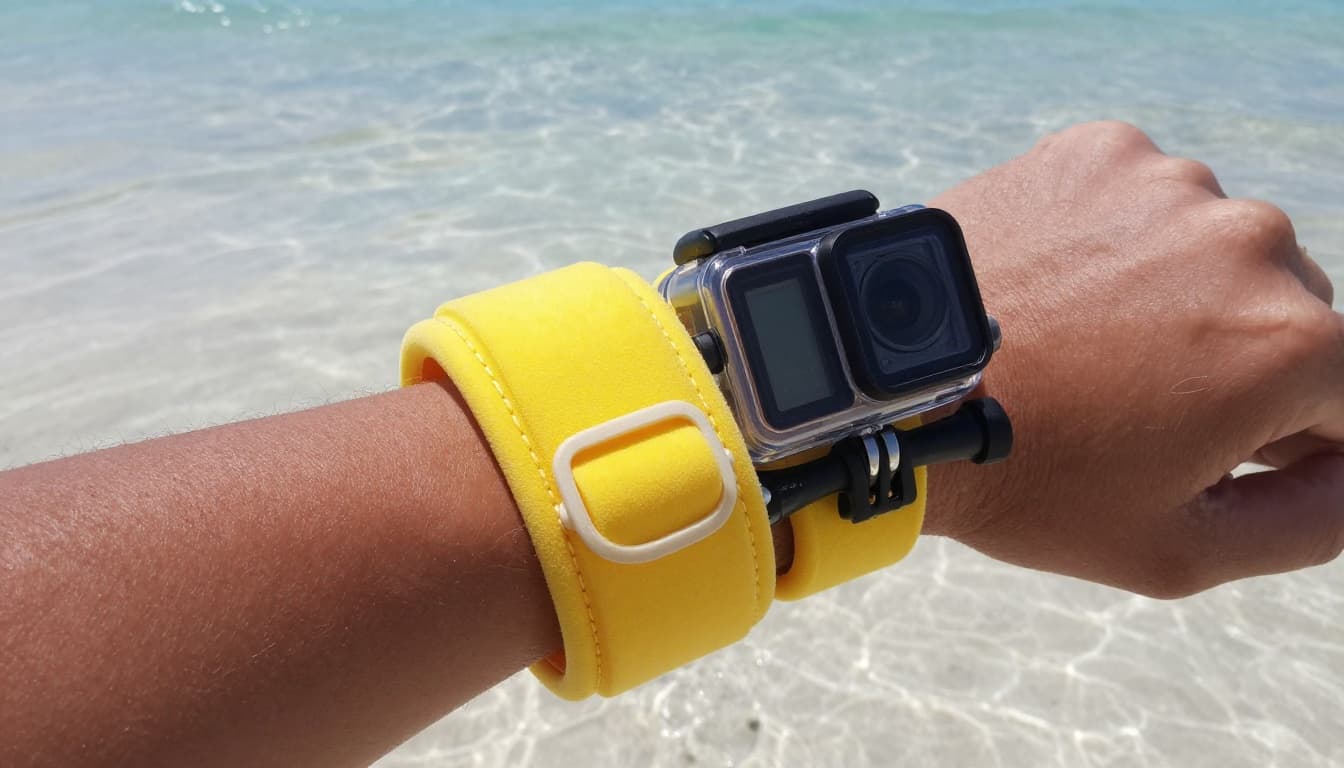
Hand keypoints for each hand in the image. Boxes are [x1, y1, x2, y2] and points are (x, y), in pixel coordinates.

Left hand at [923, 121, 1343, 597]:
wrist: (891, 385)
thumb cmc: (1028, 476)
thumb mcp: (1179, 547)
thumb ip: (1313, 520)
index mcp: (1293, 343)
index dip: (1287, 438)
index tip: (1211, 450)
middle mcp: (1251, 242)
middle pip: (1288, 316)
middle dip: (1235, 365)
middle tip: (1130, 407)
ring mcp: (1171, 184)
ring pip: (1215, 253)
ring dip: (1176, 297)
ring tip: (1083, 348)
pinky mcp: (1100, 152)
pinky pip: (1145, 204)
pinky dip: (1117, 244)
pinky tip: (1059, 292)